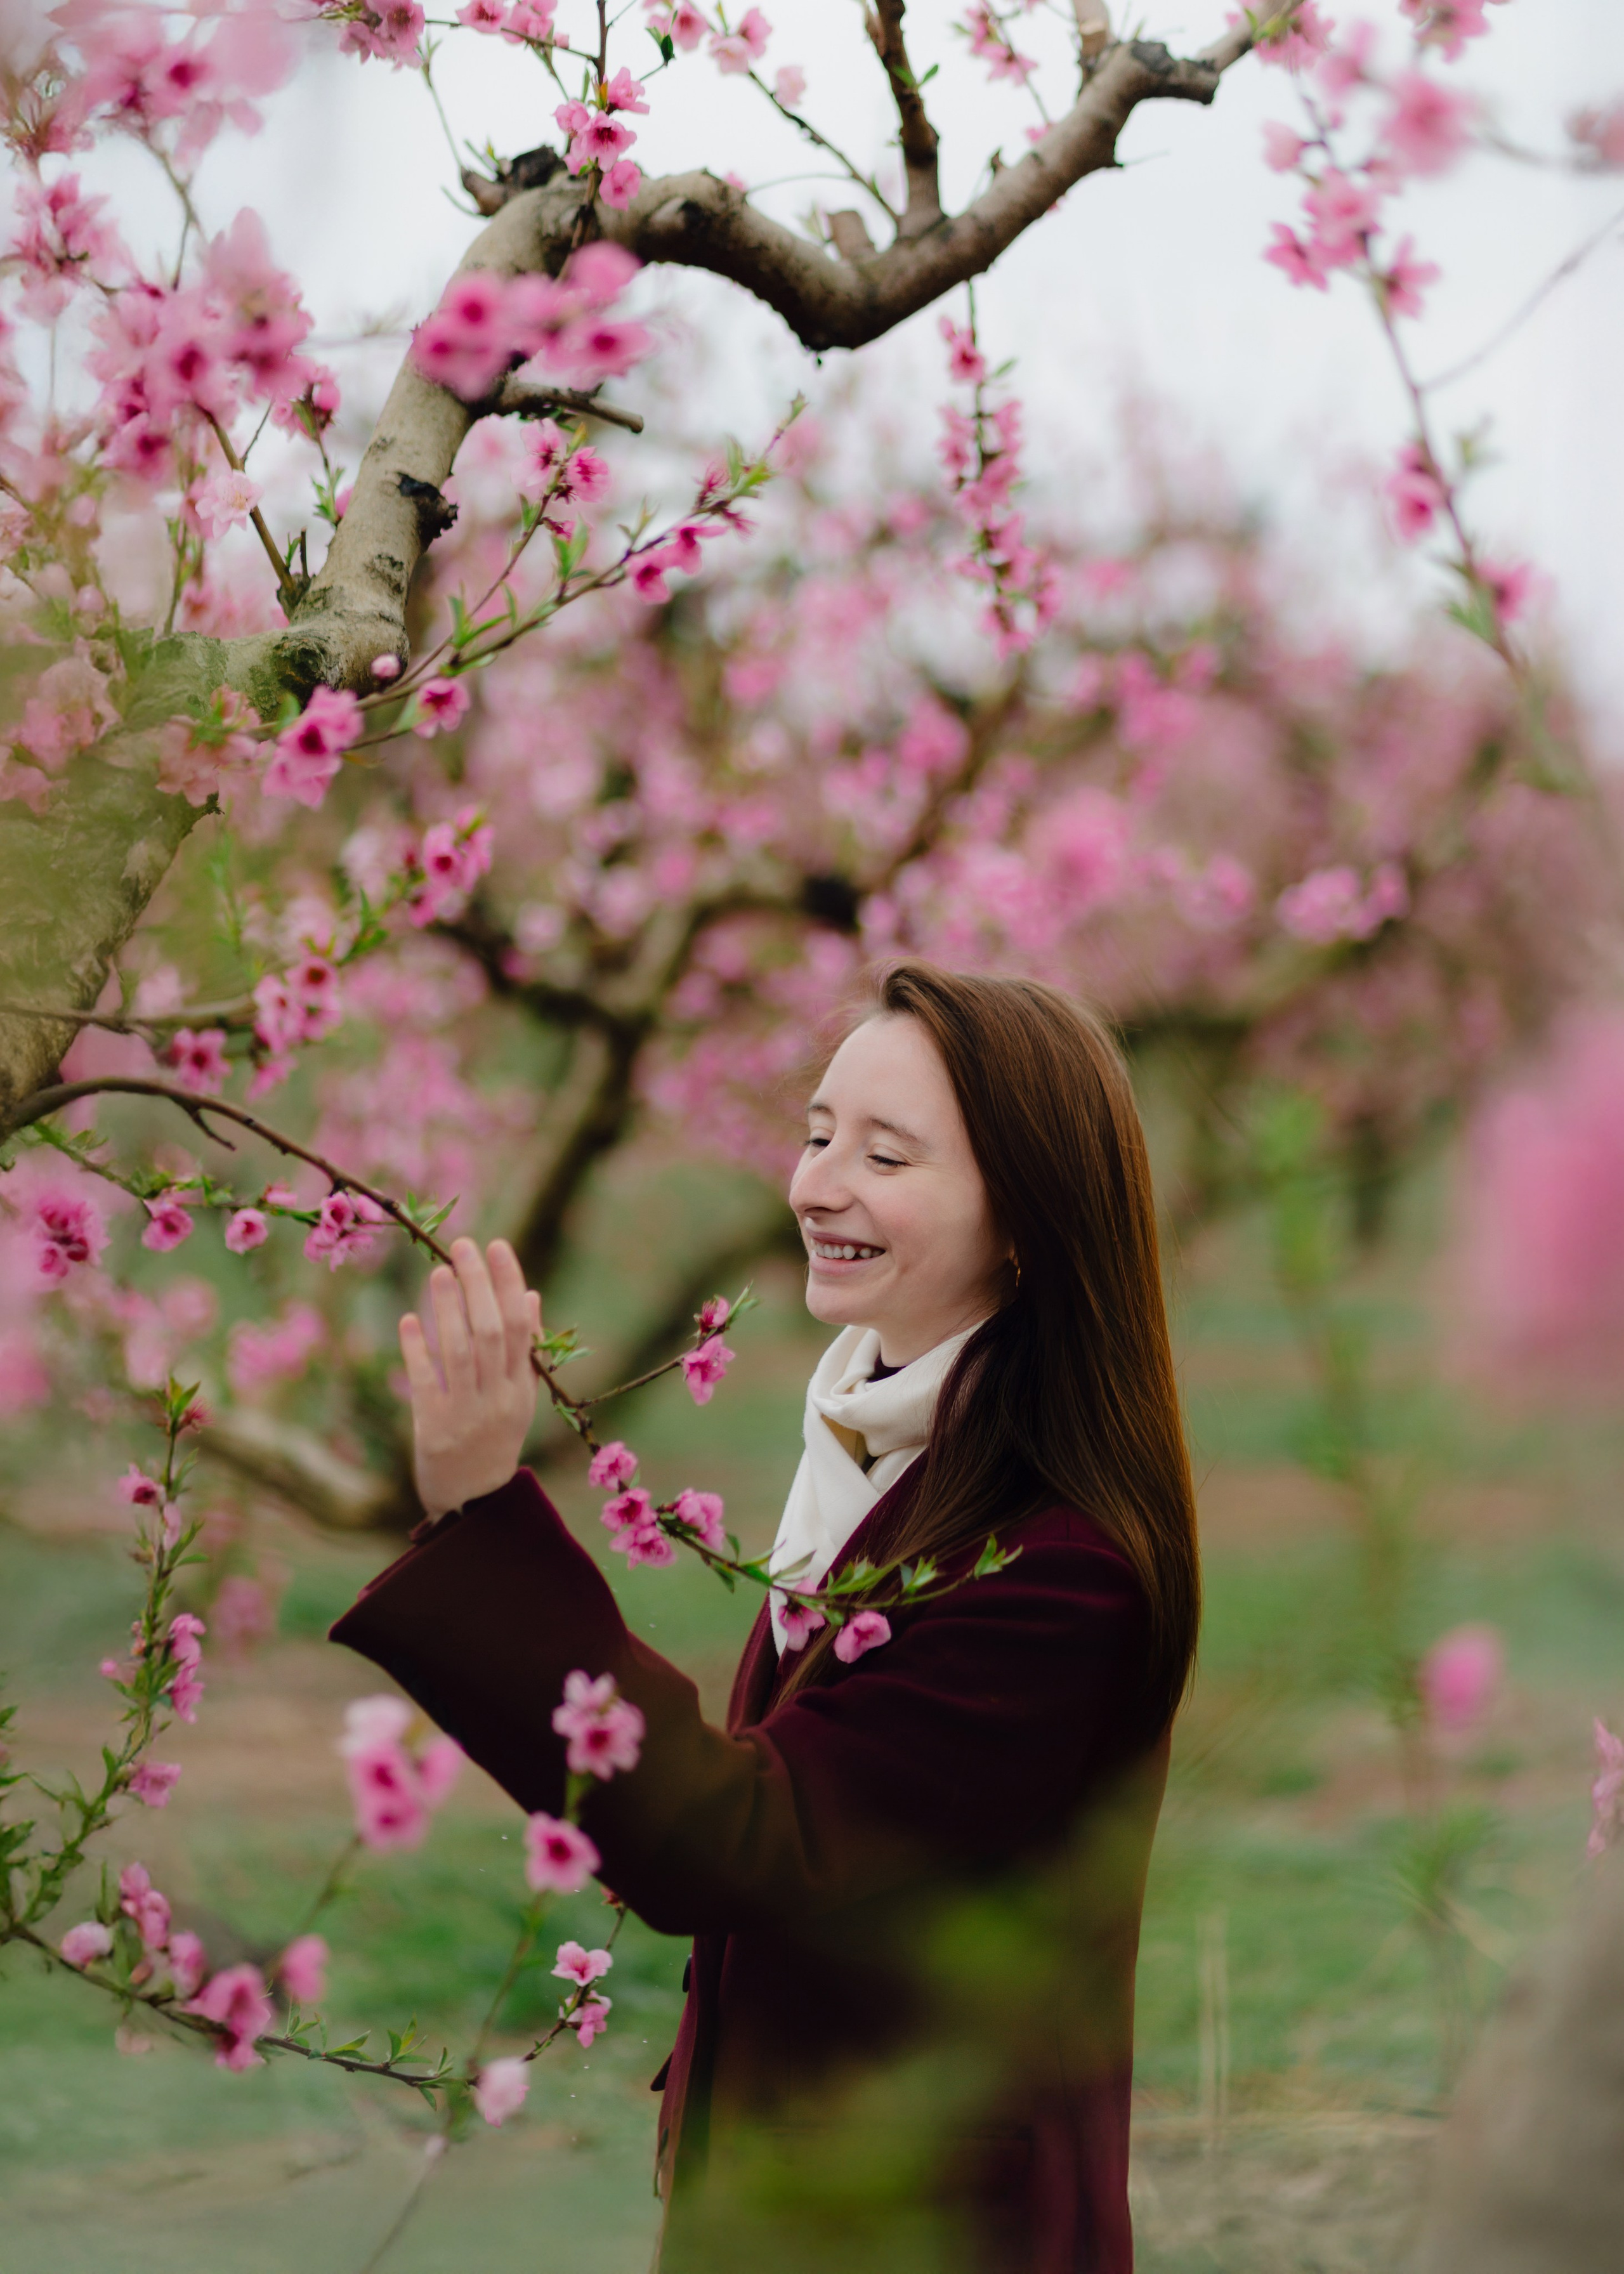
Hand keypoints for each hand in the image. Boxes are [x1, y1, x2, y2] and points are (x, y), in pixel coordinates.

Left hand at [399, 1237, 541, 1520]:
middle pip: (489, 1332)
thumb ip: (524, 1350)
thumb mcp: (519, 1398)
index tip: (498, 1246)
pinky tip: (409, 1320)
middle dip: (478, 1285)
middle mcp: (496, 1398)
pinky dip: (417, 1349)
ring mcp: (464, 1414)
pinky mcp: (432, 1429)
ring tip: (437, 1272)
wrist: (473, 1503)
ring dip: (448, 1309)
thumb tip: (530, 1295)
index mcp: (520, 1388)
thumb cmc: (496, 1439)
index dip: (508, 1283)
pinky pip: (426, 1382)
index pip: (518, 1326)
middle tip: (463, 1246)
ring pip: (459, 1352)